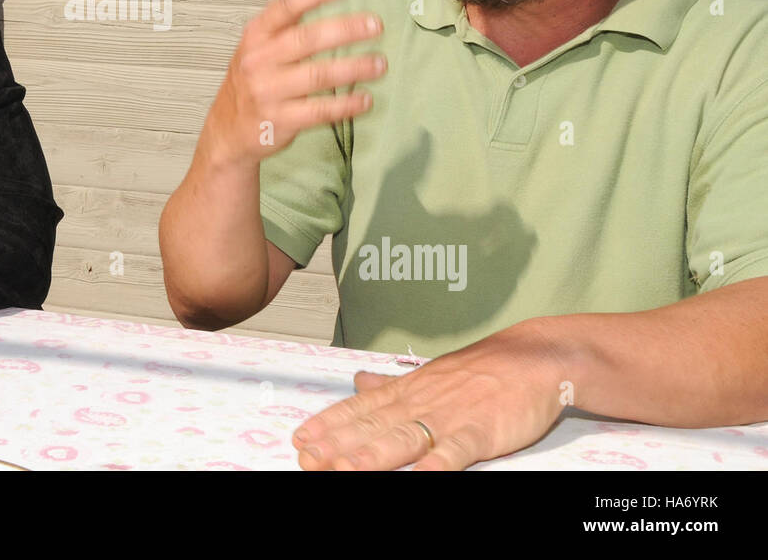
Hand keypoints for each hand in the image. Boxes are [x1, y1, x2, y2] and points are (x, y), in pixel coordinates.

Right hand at [201, 0, 384, 165]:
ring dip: (352, 69)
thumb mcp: (258, 39)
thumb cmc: (250, 79)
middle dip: (343, 30)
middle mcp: (260, 60)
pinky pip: (318, 111)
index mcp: (257, 34)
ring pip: (316, 76)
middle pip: (305, 40)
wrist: (228, 129)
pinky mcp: (280, 119)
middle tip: (375, 25)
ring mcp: (268, 91)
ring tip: (379, 64)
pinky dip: (344, 105)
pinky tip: (365, 99)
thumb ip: (283, 5)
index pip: (285, 6)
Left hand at [292, 319, 568, 470]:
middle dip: (338, 445)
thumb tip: (359, 380)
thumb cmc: (483, 371)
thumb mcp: (430, 374)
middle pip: (372, 426)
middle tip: (308, 457)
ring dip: (373, 454)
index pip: (360, 409)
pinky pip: (455, 450)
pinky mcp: (480, 431)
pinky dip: (436, 463)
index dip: (329, 424)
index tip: (301, 438)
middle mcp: (421, 402)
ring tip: (345, 469)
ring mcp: (449, 416)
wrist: (533, 358)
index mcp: (407, 391)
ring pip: (404, 438)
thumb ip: (392, 383)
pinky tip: (420, 475)